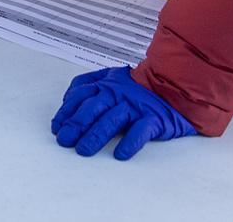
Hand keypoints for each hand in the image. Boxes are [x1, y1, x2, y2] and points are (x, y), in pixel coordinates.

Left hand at [51, 66, 197, 159]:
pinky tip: (119, 154)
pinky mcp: (153, 118)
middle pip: (92, 108)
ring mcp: (135, 105)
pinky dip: (129, 143)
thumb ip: (90, 84)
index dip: (66, 111)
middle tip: (65, 140)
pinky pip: (140, 131)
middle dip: (76, 124)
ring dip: (95, 136)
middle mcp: (118, 93)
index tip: (57, 126)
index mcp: (106, 83)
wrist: (175, 87)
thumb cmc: (139, 87)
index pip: (80, 95)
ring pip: (111, 120)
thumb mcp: (112, 77)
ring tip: (83, 150)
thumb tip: (68, 98)